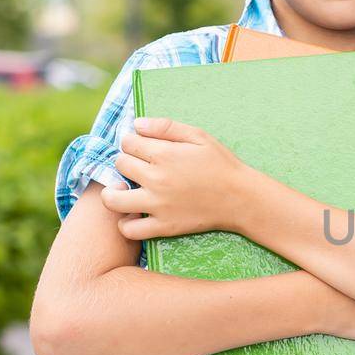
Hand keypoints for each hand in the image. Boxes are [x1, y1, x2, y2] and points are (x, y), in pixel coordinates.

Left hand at [101, 117, 253, 239]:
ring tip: (124, 189)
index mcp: (165, 154)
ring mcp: (157, 205)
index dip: (132, 141)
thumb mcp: (199, 136)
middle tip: (140, 166)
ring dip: (113, 191)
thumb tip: (136, 124)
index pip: (127, 142)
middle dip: (127, 161)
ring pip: (113, 199)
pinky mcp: (163, 226)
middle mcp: (156, 178)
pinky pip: (130, 229)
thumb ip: (166, 126)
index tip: (142, 147)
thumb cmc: (222, 164)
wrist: (241, 198)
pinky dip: (125, 223)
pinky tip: (134, 214)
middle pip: (120, 164)